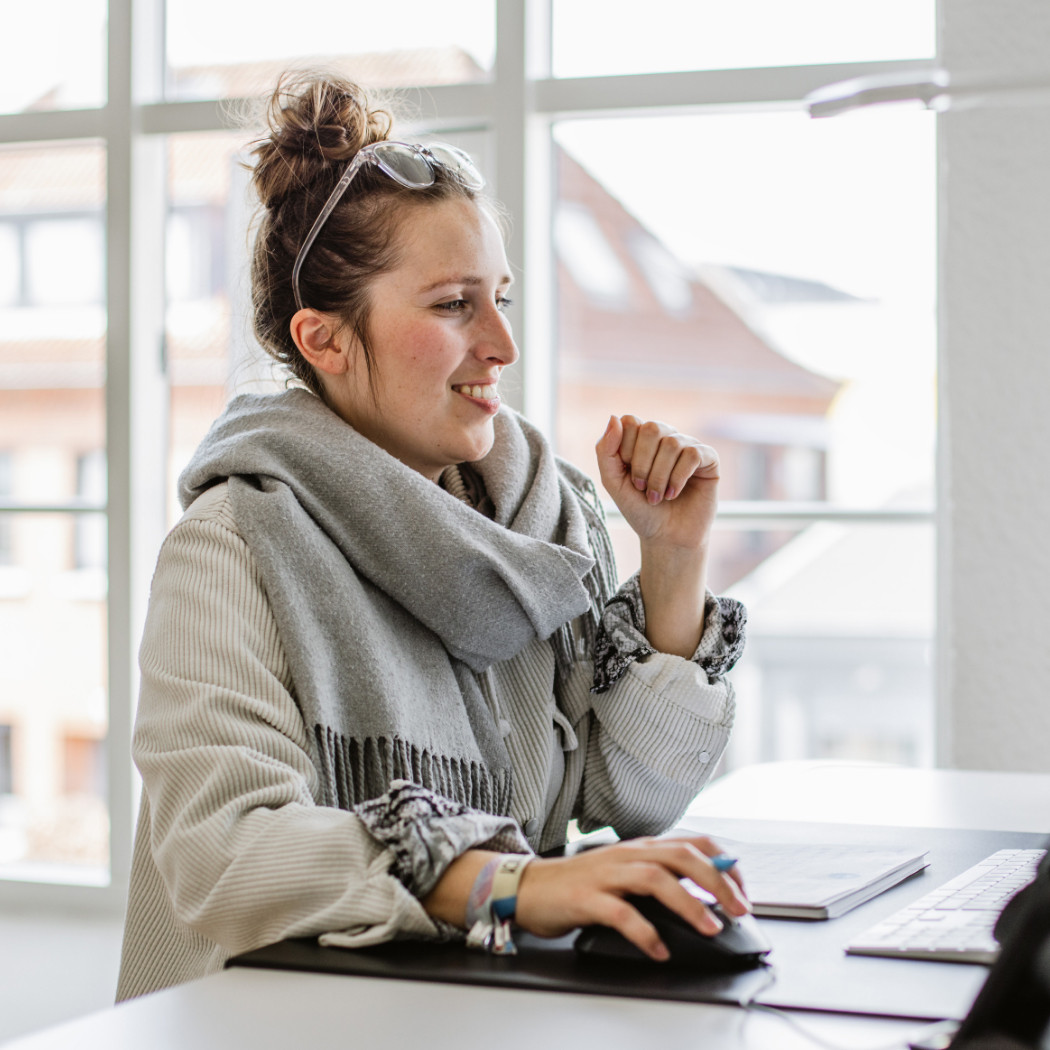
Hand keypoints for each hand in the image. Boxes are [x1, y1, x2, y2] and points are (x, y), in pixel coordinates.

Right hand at [514, 836, 750, 960]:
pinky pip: (619, 913)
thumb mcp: (626, 873)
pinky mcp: (586, 897)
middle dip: (716, 881)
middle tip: (739, 909)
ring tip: (709, 928)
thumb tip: (704, 893)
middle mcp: (628, 855)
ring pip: (655, 878)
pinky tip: (659, 950)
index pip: (693, 842)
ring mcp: (607, 874)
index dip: (724, 863)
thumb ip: (660, 877)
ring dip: (687, 903)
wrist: (530, 887)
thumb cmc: (582, 884)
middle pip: (680, 856)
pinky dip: (644, 932)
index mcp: (642, 848)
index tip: (743, 889)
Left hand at [595, 415, 718, 551]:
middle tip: (641, 488)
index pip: (630, 421)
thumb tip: (614, 418)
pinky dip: (678, 477)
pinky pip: (693, 454)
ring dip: (659, 476)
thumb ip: (605, 451)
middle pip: (652, 428)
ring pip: (672, 443)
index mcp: (641, 438)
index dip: (625, 450)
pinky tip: (674, 494)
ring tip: (657, 497)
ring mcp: (688, 446)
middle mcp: (666, 437)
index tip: (627, 477)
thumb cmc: (640, 509)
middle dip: (642, 463)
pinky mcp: (708, 459)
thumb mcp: (613, 482)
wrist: (665, 537)